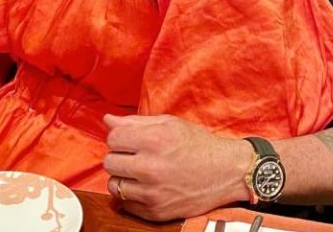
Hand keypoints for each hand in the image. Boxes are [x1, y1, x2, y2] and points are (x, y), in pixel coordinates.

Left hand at [103, 114, 252, 220]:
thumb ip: (136, 122)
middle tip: (135, 155)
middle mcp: (151, 167)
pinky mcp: (155, 212)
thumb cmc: (197, 144)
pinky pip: (125, 204)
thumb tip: (107, 120)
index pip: (113, 138)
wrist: (225, 172)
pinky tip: (147, 186)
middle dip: (119, 156)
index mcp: (155, 139)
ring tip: (140, 171)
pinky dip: (132, 195)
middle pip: (109, 162)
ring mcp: (152, 193)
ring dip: (123, 177)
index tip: (129, 139)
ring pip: (113, 185)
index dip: (119, 137)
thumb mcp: (170, 124)